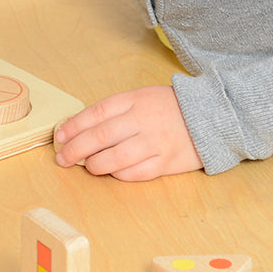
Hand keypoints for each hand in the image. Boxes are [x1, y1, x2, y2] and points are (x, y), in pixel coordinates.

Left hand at [53, 85, 201, 180]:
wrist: (212, 115)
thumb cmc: (169, 107)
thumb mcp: (141, 96)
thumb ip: (115, 110)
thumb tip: (80, 128)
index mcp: (134, 100)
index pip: (96, 113)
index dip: (74, 126)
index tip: (60, 136)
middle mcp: (143, 120)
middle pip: (100, 136)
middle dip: (75, 149)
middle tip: (62, 158)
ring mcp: (155, 142)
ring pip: (115, 157)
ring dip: (94, 165)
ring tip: (86, 167)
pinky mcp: (167, 162)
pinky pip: (136, 173)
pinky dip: (119, 174)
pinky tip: (110, 173)